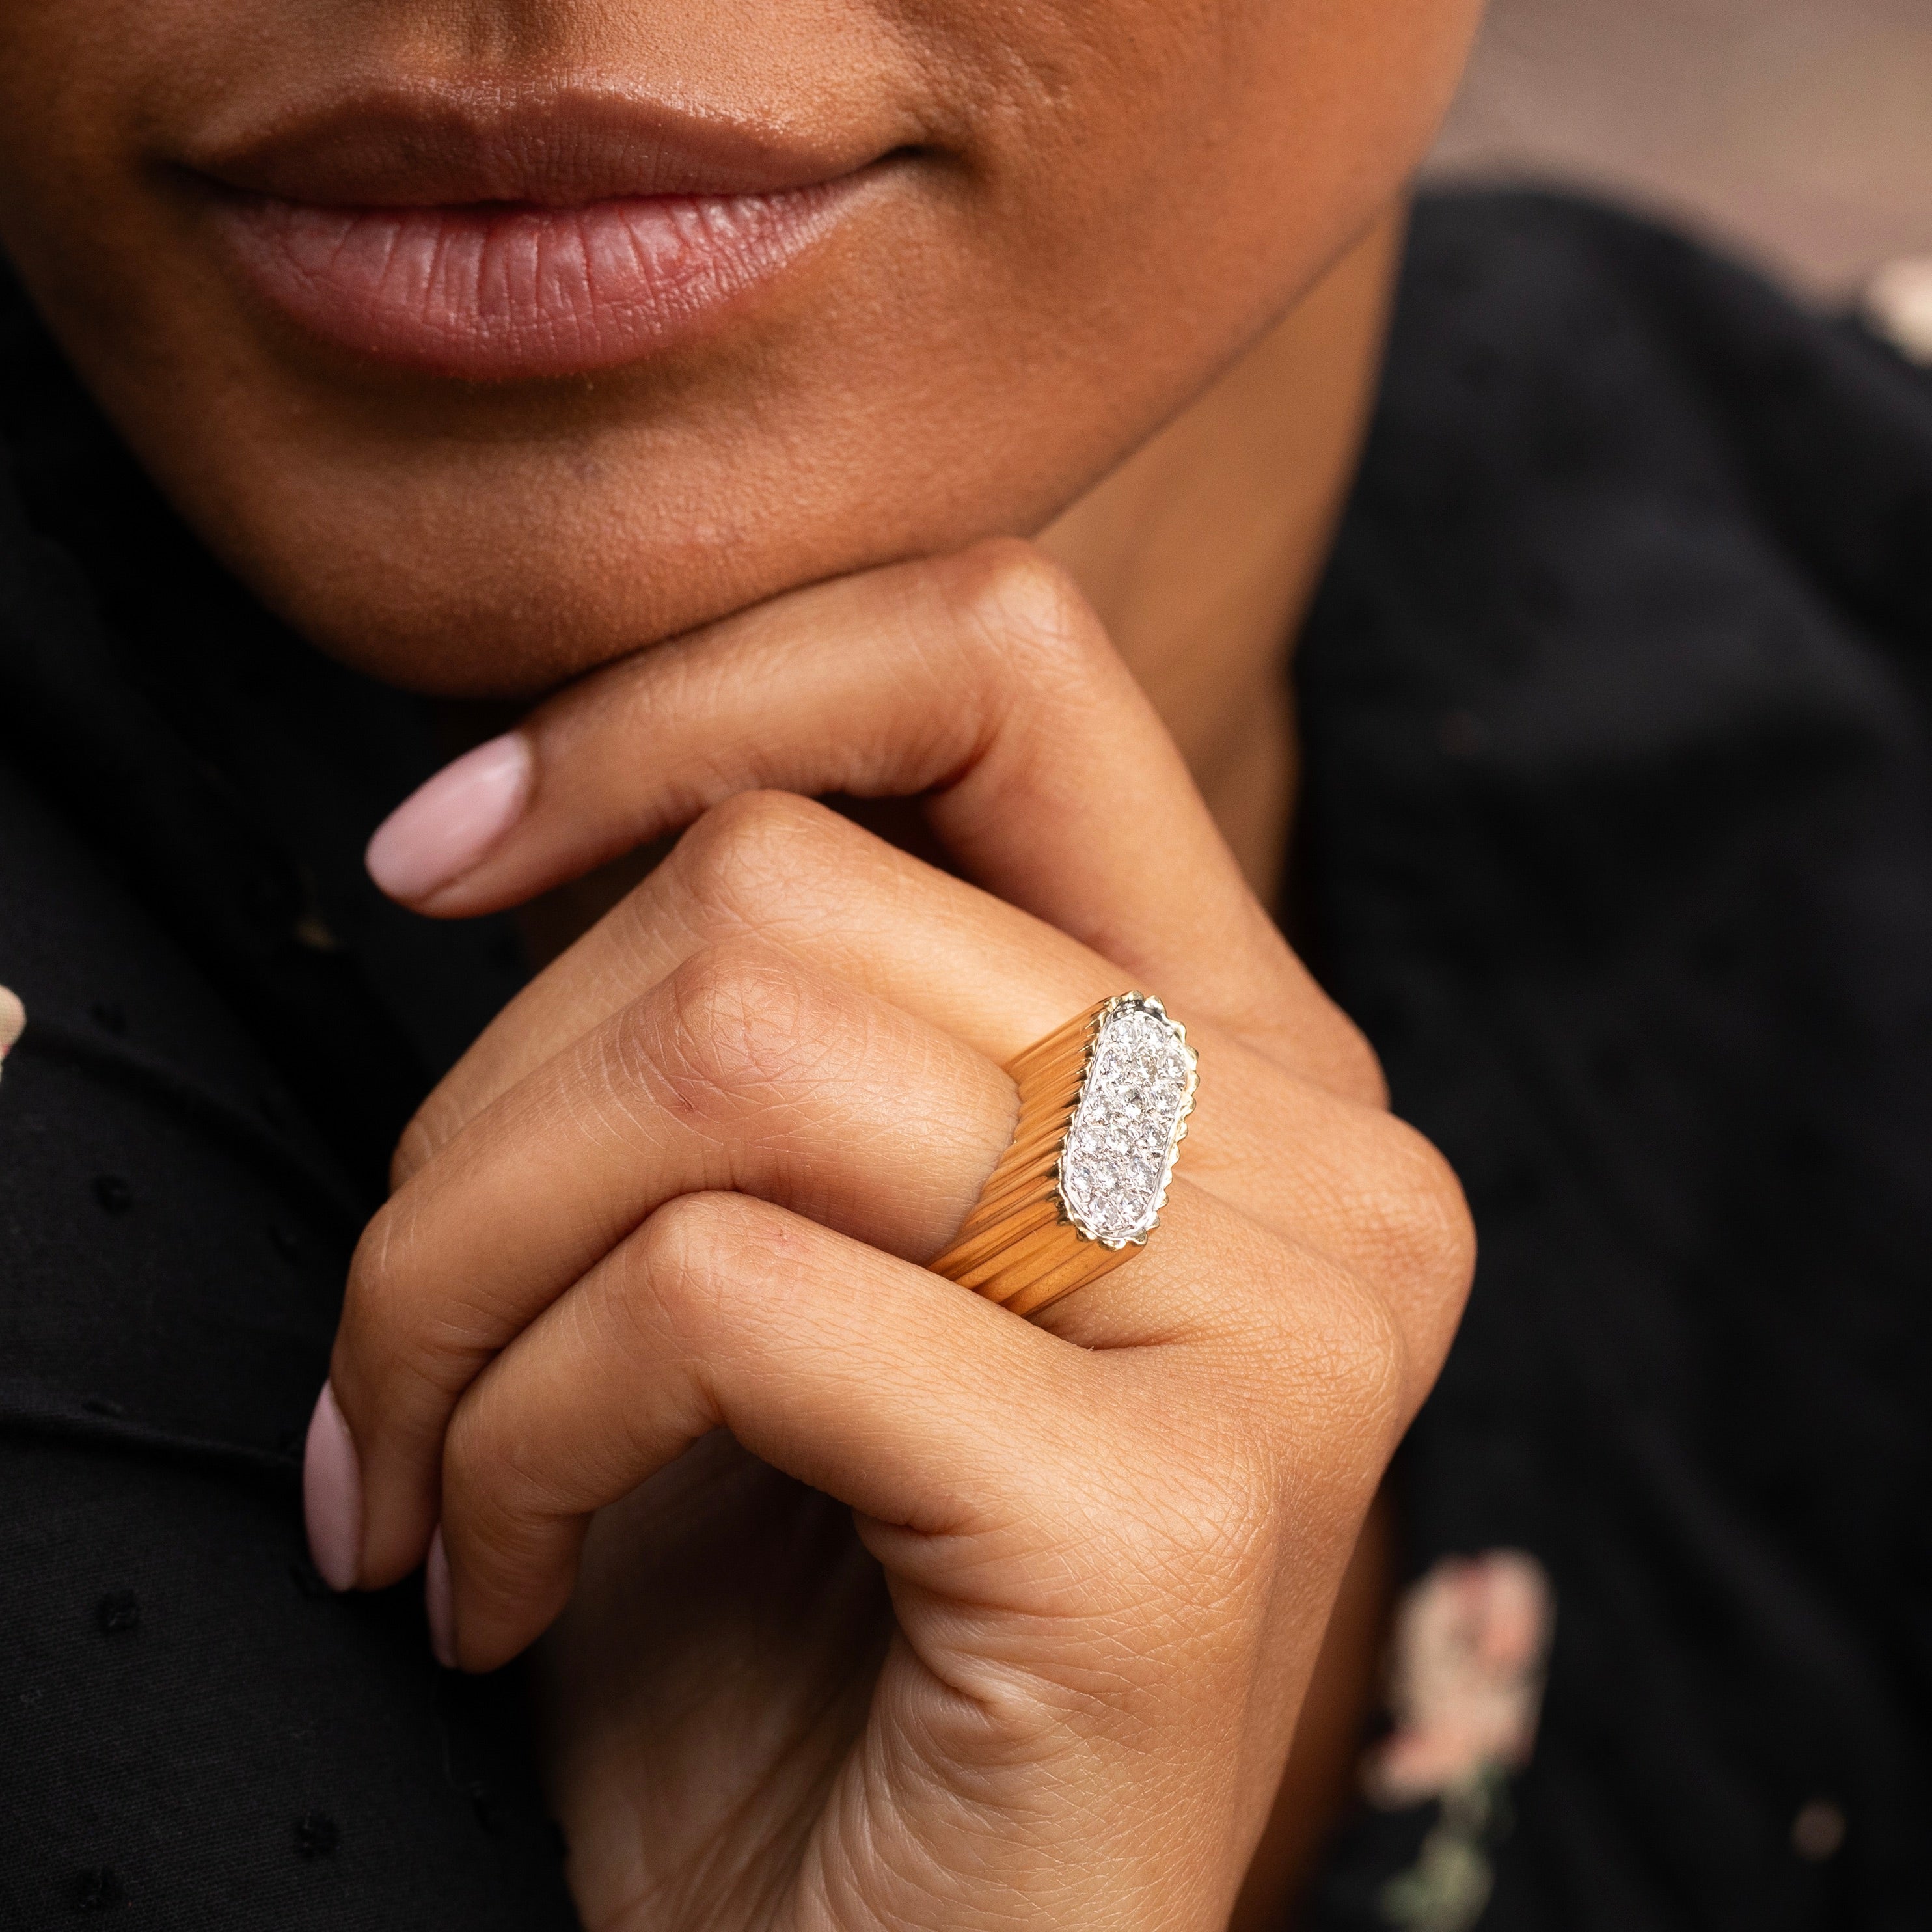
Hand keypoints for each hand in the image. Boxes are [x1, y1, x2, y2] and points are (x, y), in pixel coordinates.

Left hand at [317, 541, 1472, 1930]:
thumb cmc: (793, 1624)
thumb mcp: (773, 1253)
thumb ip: (749, 1018)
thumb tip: (518, 829)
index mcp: (1245, 1053)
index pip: (994, 657)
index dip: (691, 697)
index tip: (446, 855)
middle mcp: (1321, 1152)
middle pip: (781, 883)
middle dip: (479, 1106)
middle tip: (400, 1341)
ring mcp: (1284, 1327)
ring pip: (734, 1051)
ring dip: (458, 1265)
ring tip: (424, 1458)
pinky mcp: (1173, 1516)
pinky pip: (725, 1296)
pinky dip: (521, 1428)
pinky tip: (503, 1580)